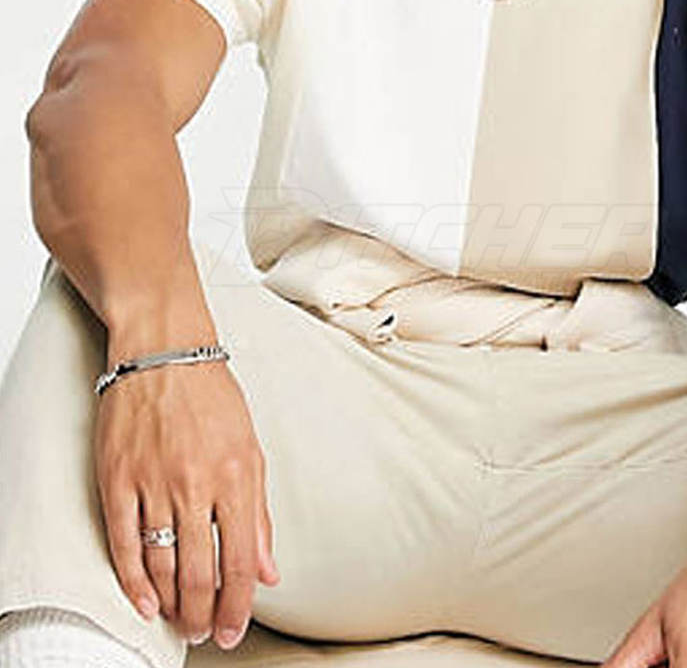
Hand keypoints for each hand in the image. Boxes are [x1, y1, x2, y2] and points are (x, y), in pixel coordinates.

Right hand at [94, 355, 280, 649]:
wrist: (164, 352)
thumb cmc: (211, 396)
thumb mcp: (251, 448)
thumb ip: (259, 512)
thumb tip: (268, 567)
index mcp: (237, 475)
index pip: (240, 560)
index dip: (239, 605)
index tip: (236, 629)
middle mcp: (196, 483)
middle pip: (200, 572)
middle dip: (205, 615)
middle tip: (208, 632)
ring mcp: (153, 483)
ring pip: (161, 566)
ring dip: (173, 605)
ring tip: (182, 622)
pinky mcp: (117, 480)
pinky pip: (124, 544)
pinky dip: (133, 582)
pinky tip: (145, 602)